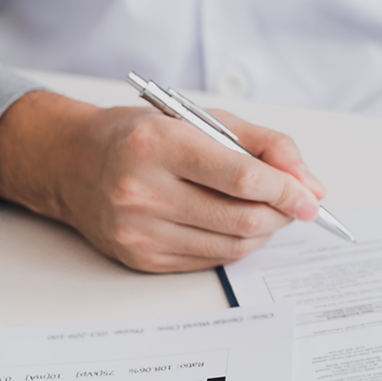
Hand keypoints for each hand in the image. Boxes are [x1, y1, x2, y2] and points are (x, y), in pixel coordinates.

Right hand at [0, 91, 324, 272]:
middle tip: (293, 205)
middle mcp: (143, 190)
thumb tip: (310, 186)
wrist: (71, 162)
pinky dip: (235, 246)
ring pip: (231, 247)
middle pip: (242, 219)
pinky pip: (209, 261)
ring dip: (263, 233)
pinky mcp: (141, 259)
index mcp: (158, 144)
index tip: (309, 198)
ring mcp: (139, 231)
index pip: (243, 179)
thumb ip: (265, 145)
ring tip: (266, 213)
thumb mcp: (202, 119)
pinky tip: (232, 226)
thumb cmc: (141, 136)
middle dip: (281, 215)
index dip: (287, 192)